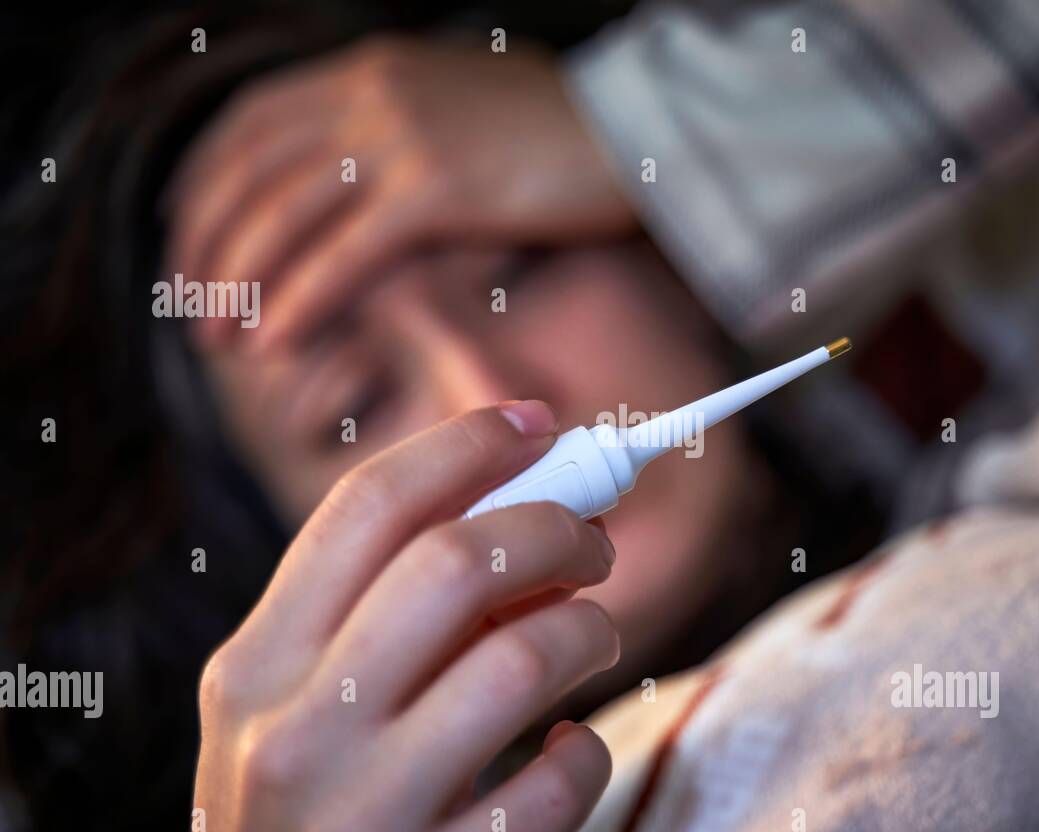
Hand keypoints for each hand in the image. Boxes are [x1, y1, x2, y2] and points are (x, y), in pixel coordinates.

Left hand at [167, 34, 635, 351]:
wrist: (636, 130)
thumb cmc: (561, 136)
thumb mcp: (462, 111)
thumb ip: (401, 134)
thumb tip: (365, 185)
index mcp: (371, 71)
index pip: (252, 125)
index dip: (208, 187)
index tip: (191, 241)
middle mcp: (370, 93)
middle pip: (250, 170)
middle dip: (207, 244)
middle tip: (191, 307)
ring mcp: (400, 136)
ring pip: (283, 214)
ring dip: (239, 282)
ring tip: (220, 340)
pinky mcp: (436, 188)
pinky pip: (343, 255)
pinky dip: (300, 301)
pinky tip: (277, 342)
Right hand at [189, 401, 619, 831]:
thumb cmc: (303, 819)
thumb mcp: (295, 713)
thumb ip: (379, 620)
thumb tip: (523, 519)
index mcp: (253, 668)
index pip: (366, 509)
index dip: (464, 447)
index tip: (534, 424)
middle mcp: (296, 733)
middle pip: (455, 561)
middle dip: (554, 527)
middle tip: (593, 541)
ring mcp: (364, 815)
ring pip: (523, 658)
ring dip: (589, 629)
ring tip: (593, 639)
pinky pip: (559, 780)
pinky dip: (586, 750)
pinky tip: (564, 751)